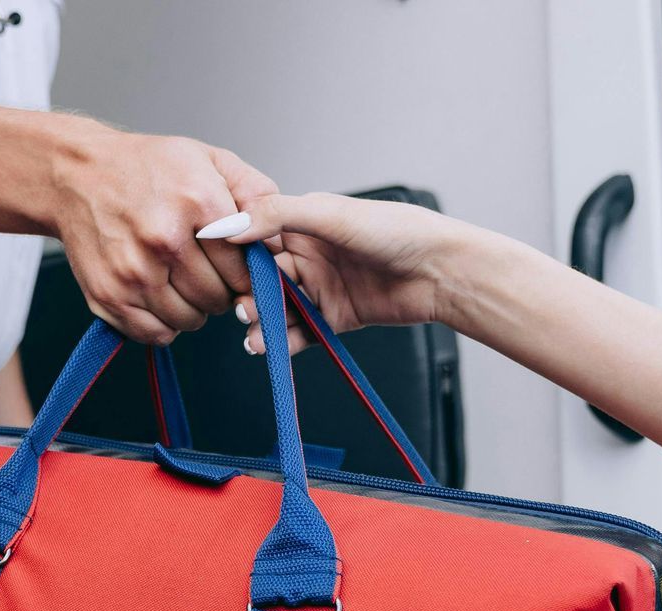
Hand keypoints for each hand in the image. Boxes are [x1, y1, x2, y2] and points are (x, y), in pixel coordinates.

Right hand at [51, 125, 276, 344]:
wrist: (76, 175)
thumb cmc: (146, 167)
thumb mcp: (208, 160)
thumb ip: (254, 193)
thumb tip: (279, 241)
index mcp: (196, 201)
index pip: (244, 266)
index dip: (247, 273)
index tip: (237, 267)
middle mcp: (164, 238)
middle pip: (219, 297)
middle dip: (221, 290)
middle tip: (206, 271)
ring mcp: (134, 271)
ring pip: (191, 320)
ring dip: (193, 309)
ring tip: (181, 280)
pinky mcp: (109, 296)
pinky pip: (156, 334)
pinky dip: (164, 324)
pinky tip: (160, 296)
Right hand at [201, 192, 469, 353]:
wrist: (441, 271)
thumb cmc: (397, 231)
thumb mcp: (330, 214)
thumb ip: (277, 216)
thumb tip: (229, 226)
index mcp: (304, 223)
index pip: (256, 237)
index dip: (237, 254)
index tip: (220, 267)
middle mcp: (309, 255)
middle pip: (262, 278)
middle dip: (249, 294)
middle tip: (243, 307)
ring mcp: (320, 288)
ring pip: (277, 308)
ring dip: (262, 322)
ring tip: (255, 333)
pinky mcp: (334, 318)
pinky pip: (299, 332)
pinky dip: (283, 341)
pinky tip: (271, 346)